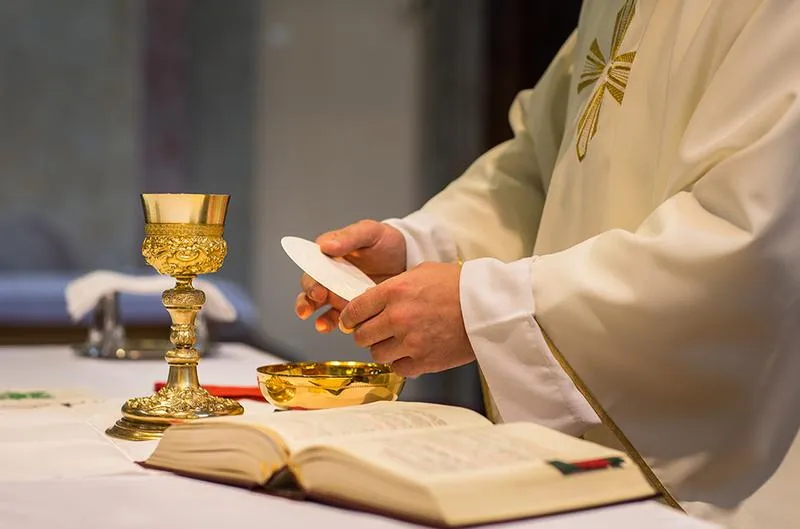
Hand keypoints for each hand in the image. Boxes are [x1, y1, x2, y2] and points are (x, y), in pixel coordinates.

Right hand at [295, 220, 406, 332]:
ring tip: (322, 325)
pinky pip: (337, 318)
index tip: (317, 289)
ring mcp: (338, 292)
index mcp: (329, 254)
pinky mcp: (351, 306)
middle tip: (317, 304)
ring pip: (319, 307)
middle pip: (311, 289)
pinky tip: (339, 328)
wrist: (408, 259)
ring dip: (317, 317)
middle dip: (308, 300)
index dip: (311, 280)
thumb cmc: (386, 241)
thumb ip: (349, 237)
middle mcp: (329, 274)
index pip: (311, 266)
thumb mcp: (370, 232)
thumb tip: (325, 246)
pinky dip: (334, 324)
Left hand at [339, 262, 474, 376]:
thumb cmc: (458, 285)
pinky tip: (410, 352)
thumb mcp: (422, 271)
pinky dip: (400, 362)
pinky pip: (397, 367)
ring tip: (396, 341)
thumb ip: (394, 285)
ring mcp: (410, 342)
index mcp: (394, 292)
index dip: (349, 317)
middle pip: (361, 335)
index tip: (351, 320)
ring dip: (383, 348)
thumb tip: (374, 298)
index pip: (354, 310)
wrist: (487, 307)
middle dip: (365, 333)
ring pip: (376, 354)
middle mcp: (397, 318)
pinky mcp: (423, 361)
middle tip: (375, 331)